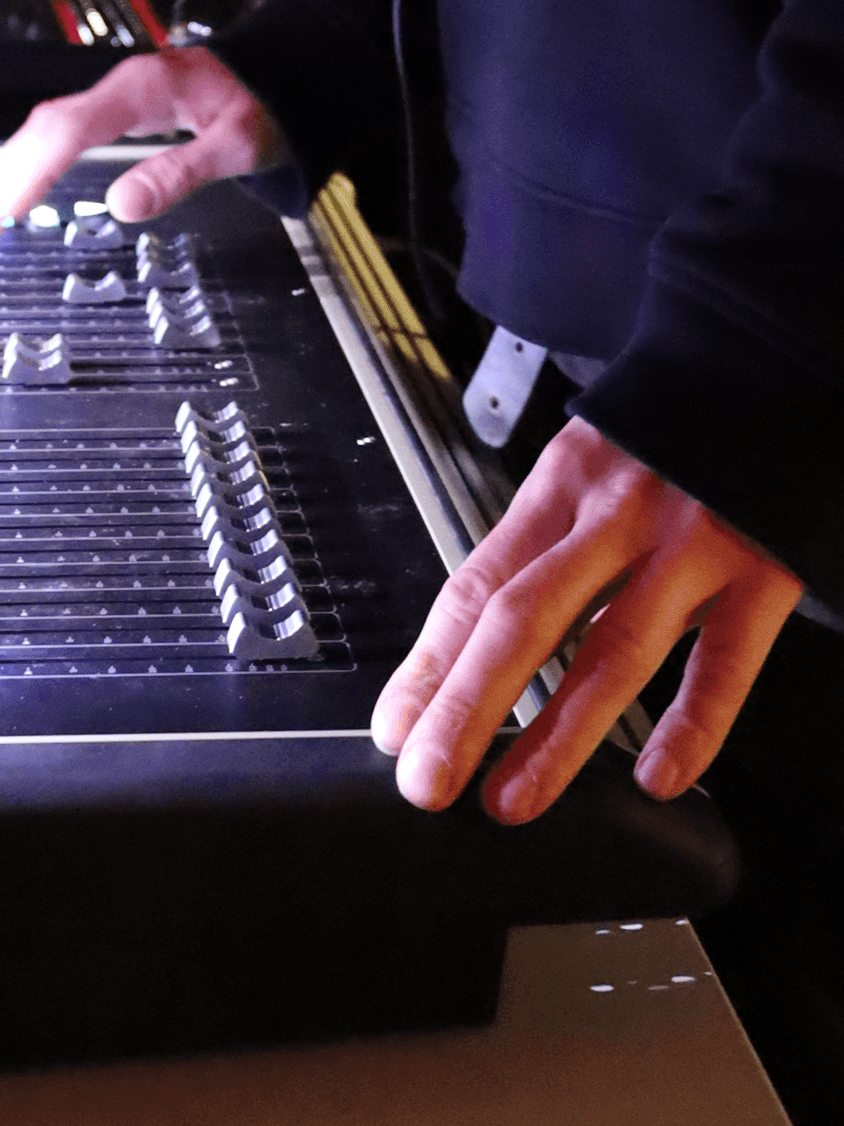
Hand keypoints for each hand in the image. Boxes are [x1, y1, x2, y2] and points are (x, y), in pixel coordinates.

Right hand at [0, 48, 284, 247]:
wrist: (283, 70)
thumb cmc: (263, 105)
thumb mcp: (237, 145)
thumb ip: (181, 172)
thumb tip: (123, 205)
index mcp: (142, 90)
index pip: (67, 131)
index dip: (29, 173)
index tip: (3, 213)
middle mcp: (119, 88)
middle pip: (43, 129)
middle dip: (4, 177)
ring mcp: (114, 97)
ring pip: (45, 130)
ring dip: (10, 171)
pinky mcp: (115, 110)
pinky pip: (60, 134)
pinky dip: (33, 163)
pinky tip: (17, 190)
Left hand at [373, 417, 801, 822]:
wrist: (767, 364)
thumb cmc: (667, 430)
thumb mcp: (589, 469)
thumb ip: (548, 548)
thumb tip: (479, 642)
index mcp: (557, 490)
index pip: (473, 586)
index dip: (429, 663)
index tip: (395, 727)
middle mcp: (612, 517)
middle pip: (521, 620)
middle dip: (465, 708)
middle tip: (426, 779)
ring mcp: (689, 545)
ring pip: (611, 650)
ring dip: (557, 736)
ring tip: (511, 798)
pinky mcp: (764, 571)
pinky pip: (725, 659)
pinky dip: (692, 724)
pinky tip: (657, 778)